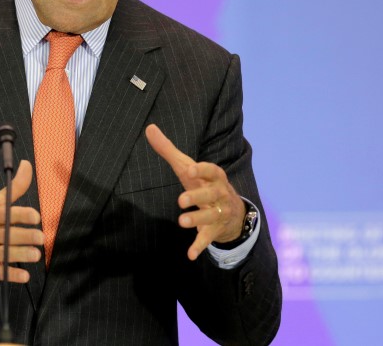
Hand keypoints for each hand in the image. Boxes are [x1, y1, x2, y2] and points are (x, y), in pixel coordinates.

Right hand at [0, 159, 42, 285]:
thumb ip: (13, 188)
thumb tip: (27, 165)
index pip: (4, 213)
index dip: (20, 215)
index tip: (35, 217)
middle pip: (5, 235)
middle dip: (24, 236)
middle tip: (40, 237)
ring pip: (2, 254)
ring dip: (20, 254)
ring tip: (36, 254)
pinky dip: (11, 275)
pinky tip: (24, 275)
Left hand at [145, 124, 244, 260]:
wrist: (233, 213)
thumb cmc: (203, 184)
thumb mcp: (188, 167)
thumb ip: (168, 149)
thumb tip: (149, 128)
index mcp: (214, 177)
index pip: (212, 170)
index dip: (202, 170)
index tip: (190, 169)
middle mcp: (218, 195)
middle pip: (209, 196)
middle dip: (197, 197)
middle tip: (181, 200)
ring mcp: (218, 213)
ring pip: (208, 217)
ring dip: (196, 220)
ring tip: (181, 222)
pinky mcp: (214, 230)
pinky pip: (207, 239)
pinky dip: (199, 246)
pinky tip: (190, 255)